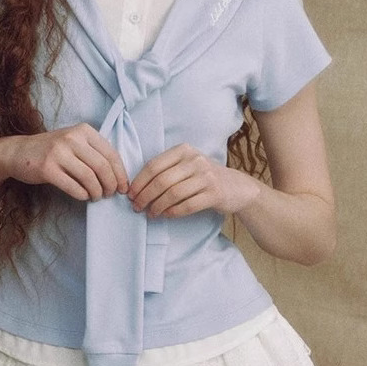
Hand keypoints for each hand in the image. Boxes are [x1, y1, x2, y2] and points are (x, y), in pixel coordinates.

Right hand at [0, 123, 128, 201]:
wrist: (18, 152)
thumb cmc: (51, 150)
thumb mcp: (74, 142)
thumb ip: (94, 152)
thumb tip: (117, 175)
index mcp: (83, 131)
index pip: (111, 154)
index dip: (120, 174)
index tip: (123, 187)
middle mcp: (72, 138)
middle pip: (102, 167)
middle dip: (110, 185)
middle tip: (110, 194)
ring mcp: (58, 153)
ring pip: (89, 178)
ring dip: (96, 192)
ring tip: (96, 196)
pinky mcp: (47, 168)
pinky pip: (73, 187)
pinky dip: (82, 195)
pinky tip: (83, 196)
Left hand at [127, 144, 260, 216]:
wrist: (236, 187)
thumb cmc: (203, 177)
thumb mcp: (186, 165)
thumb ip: (165, 171)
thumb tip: (136, 189)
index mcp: (184, 150)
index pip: (154, 165)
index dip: (139, 182)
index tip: (130, 195)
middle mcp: (195, 160)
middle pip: (161, 180)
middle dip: (145, 196)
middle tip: (137, 207)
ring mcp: (206, 176)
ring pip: (173, 194)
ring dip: (157, 206)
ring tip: (150, 214)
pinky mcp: (214, 193)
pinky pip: (187, 205)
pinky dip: (173, 212)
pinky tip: (165, 215)